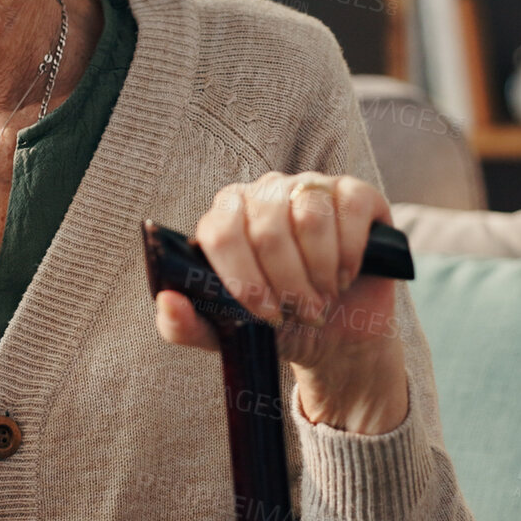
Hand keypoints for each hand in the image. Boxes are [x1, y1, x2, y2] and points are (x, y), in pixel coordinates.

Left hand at [153, 171, 408, 433]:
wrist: (336, 333)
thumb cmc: (276, 324)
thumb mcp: (226, 334)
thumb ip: (184, 325)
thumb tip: (168, 301)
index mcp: (222, 217)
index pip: (221, 233)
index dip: (245, 279)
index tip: (266, 315)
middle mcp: (261, 192)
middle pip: (268, 231)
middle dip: (288, 284)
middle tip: (302, 311)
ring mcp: (306, 186)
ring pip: (309, 219)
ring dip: (320, 272)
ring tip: (323, 296)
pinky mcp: (352, 191)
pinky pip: (349, 208)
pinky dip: (350, 252)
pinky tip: (346, 274)